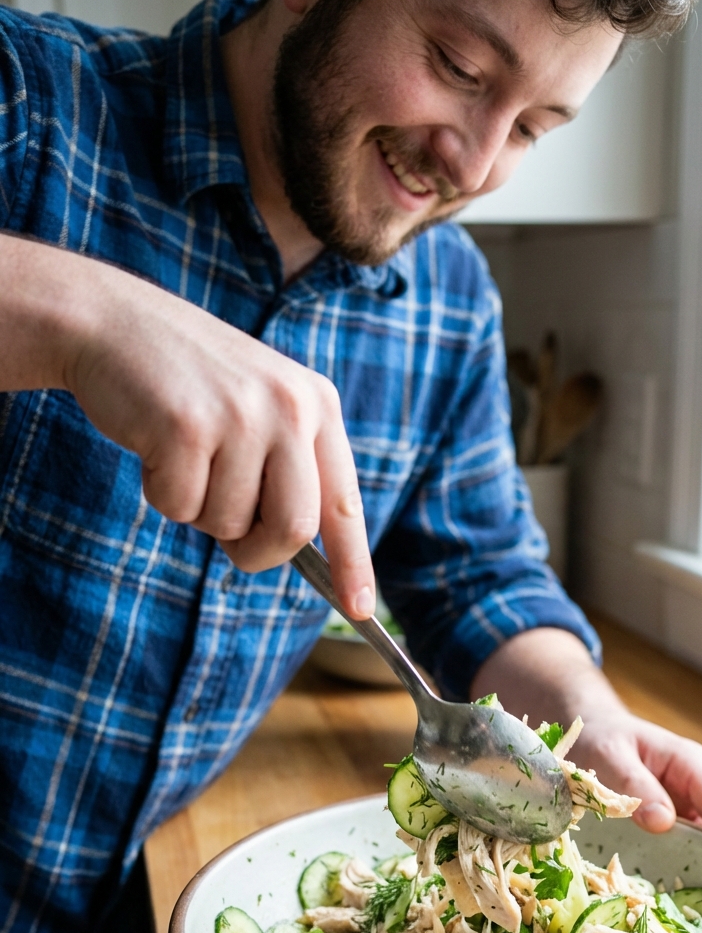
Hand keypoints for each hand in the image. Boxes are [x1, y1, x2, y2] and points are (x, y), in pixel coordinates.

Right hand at [0, 235, 374, 617]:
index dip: (353, 563)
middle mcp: (290, 407)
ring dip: (198, 509)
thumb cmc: (187, 383)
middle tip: (229, 538)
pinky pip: (179, 507)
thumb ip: (287, 469)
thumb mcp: (258, 409)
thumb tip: (300, 549)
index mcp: (317, 404)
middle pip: (293, 529)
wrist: (111, 323)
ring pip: (229, 524)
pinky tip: (155, 443)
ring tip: (183, 454)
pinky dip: (160, 492)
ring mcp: (240, 415)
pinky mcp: (187, 426)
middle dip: (258, 551)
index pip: (345, 503)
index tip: (359, 609)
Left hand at [471, 627, 701, 848]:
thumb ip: (634, 786)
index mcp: (689, 764)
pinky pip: (681, 847)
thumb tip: (663, 822)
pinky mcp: (668, 822)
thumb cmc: (599, 738)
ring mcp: (683, 806)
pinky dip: (680, 868)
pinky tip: (676, 901)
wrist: (587, 732)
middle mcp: (694, 787)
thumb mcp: (610, 756)